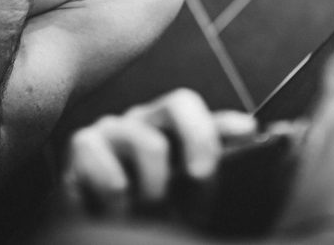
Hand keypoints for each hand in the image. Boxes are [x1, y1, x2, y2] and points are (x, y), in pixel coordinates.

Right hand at [62, 88, 256, 217]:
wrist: (102, 232)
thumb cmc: (149, 212)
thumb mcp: (187, 191)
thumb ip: (212, 161)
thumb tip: (251, 130)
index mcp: (169, 126)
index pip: (196, 106)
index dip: (221, 118)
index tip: (248, 133)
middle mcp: (143, 119)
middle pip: (179, 102)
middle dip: (200, 142)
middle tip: (202, 181)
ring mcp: (112, 128)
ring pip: (150, 143)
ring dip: (158, 191)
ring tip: (150, 215)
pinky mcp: (82, 146)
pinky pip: (113, 172)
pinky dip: (122, 202)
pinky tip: (118, 214)